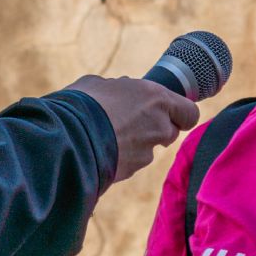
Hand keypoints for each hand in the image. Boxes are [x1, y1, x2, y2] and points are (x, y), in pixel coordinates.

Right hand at [69, 75, 199, 182]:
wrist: (66, 136)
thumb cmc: (81, 103)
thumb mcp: (100, 84)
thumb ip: (119, 89)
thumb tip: (120, 90)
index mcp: (156, 98)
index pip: (190, 113)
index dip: (180, 114)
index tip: (169, 113)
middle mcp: (158, 126)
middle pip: (170, 132)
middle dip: (155, 129)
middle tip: (132, 123)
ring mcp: (146, 151)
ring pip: (149, 150)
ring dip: (136, 145)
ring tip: (109, 136)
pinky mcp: (131, 170)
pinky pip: (131, 163)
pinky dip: (121, 158)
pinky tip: (101, 150)